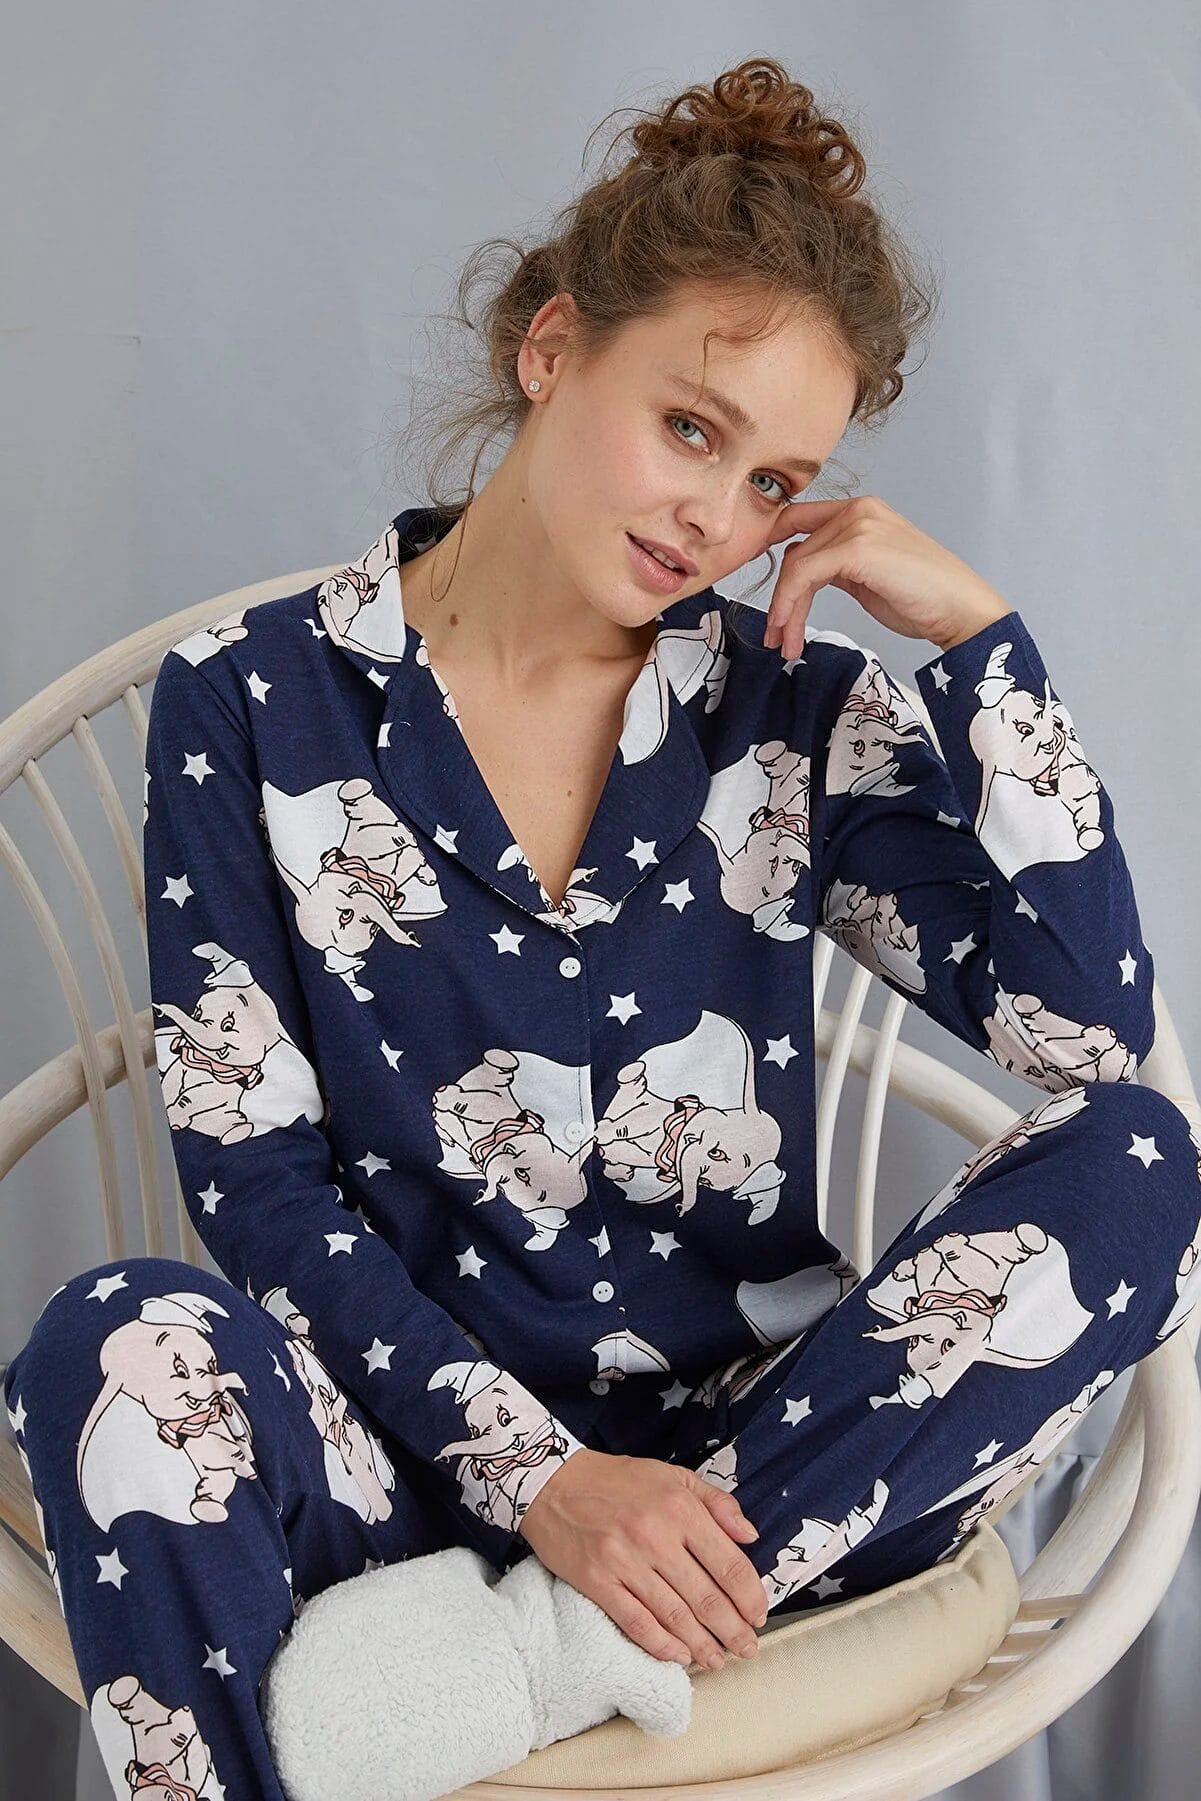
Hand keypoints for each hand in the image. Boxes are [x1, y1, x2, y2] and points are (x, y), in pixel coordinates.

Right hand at [515, 1447, 768, 1668]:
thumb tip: (751, 1536)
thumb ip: (717, 1502)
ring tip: (718, 1660)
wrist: (551, 1482)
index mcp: (680, 1507)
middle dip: (733, 1630)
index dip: (750, 1597)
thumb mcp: (672, 1475)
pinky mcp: (597, 1581)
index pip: (729, 1563)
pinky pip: (637, 1623)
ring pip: (675, 1616)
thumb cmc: (617, 1480)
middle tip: (747, 1649)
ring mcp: (624, 1561)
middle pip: (707, 1597)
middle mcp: (655, 1535)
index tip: (759, 1614)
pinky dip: (662, 1645)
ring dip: (703, 1645)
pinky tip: (679, 1656)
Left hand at [759, 495, 1012, 660]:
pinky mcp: (857, 547)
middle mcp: (858, 509)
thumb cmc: (922, 599)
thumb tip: (803, 576)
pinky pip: (804, 574)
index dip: (772, 549)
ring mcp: (858, 524)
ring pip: (795, 565)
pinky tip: (792, 633)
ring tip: (785, 644)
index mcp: (861, 510)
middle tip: (775, 636)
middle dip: (779, 597)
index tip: (761, 585)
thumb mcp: (869, 576)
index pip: (800, 521)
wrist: (960, 610)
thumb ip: (837, 566)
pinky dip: (791, 605)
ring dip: (783, 610)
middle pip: (794, 549)